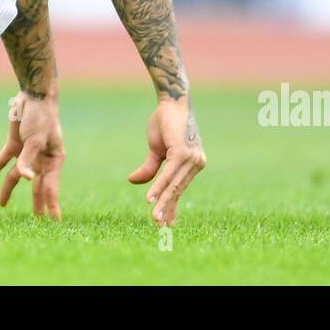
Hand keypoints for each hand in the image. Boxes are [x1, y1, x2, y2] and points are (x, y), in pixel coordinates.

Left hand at [0, 92, 64, 217]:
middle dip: (36, 202)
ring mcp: (28, 152)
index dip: (52, 204)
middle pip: (37, 185)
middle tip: (36, 220)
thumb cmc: (41, 117)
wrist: (33, 95)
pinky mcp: (15, 144)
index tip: (54, 221)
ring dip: (8, 189)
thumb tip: (26, 179)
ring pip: (17, 176)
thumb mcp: (35, 140)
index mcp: (53, 159)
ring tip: (1, 204)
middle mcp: (42, 158)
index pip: (51, 186)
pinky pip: (5, 160)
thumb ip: (28, 160)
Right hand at [128, 95, 205, 225]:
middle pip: (178, 190)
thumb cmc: (165, 122)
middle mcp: (196, 164)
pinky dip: (159, 187)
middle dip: (167, 209)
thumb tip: (132, 182)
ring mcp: (192, 159)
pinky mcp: (184, 153)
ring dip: (162, 203)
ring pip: (174, 186)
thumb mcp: (156, 149)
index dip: (171, 205)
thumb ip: (150, 168)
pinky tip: (151, 199)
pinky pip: (169, 175)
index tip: (166, 223)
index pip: (179, 188)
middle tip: (160, 227)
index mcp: (192, 164)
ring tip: (155, 219)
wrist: (171, 102)